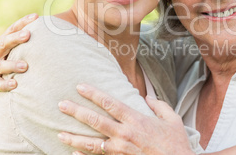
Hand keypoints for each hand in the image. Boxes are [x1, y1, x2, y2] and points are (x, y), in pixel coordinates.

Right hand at [0, 13, 37, 107]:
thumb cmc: (14, 62)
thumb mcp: (21, 51)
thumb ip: (34, 42)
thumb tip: (61, 29)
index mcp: (4, 42)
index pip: (13, 29)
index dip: (23, 22)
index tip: (36, 16)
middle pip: (4, 42)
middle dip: (15, 38)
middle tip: (28, 35)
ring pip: (1, 65)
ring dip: (12, 65)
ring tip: (24, 66)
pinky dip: (5, 84)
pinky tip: (15, 84)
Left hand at [58, 84, 193, 154]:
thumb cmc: (176, 143)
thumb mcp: (173, 120)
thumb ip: (160, 106)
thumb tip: (148, 97)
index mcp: (136, 119)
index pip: (109, 103)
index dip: (93, 94)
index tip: (79, 87)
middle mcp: (125, 134)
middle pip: (95, 121)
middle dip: (76, 112)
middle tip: (61, 105)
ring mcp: (120, 150)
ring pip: (92, 143)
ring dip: (74, 137)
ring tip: (59, 133)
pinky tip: (72, 154)